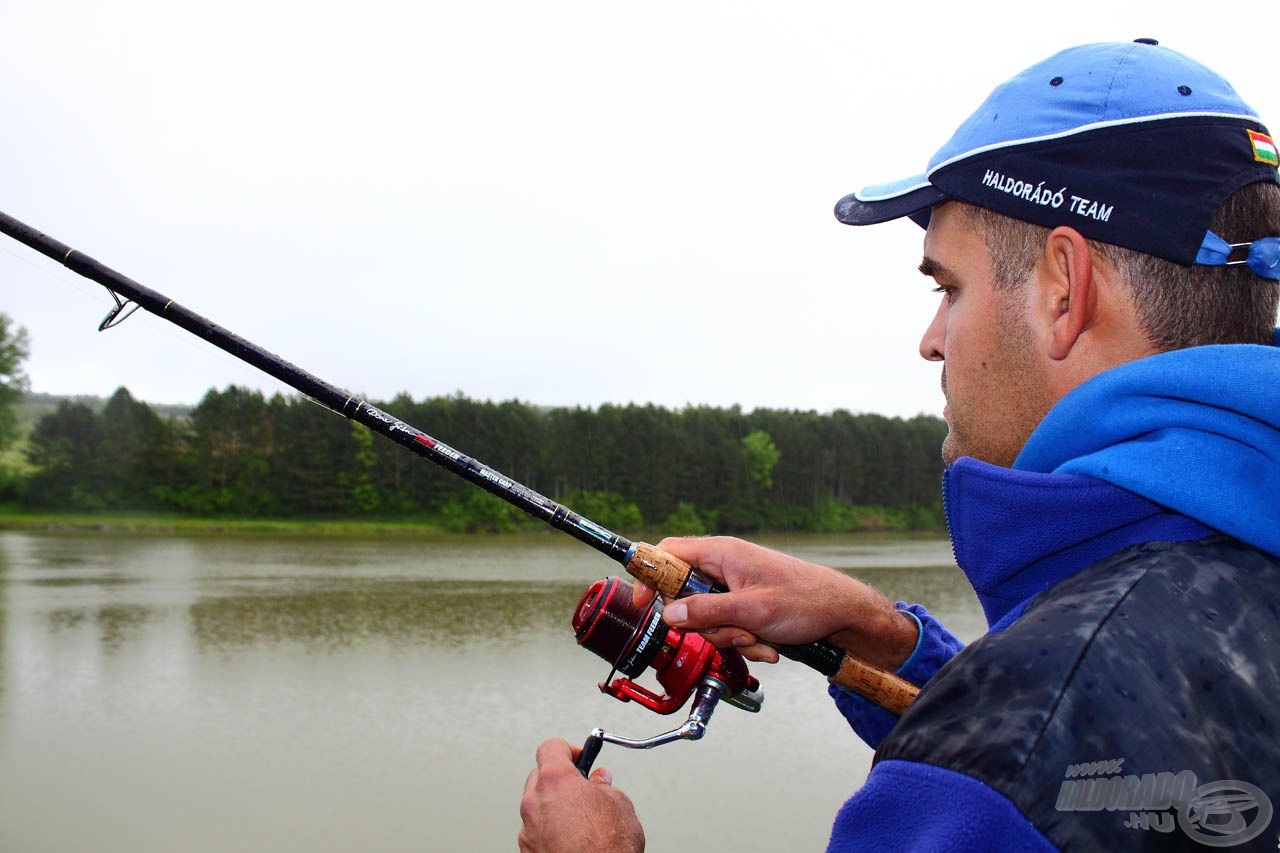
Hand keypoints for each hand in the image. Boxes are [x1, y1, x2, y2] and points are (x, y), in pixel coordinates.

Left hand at [518, 739, 644, 852]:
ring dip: (553, 806)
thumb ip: (604, 785)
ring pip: (537, 806)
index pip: (551, 747)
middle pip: (540, 776)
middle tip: (582, 788)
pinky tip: (570, 839)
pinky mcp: (527, 850)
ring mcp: (528, 828)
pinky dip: (549, 830)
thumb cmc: (607, 847)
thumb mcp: (619, 804)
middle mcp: (535, 802)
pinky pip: (536, 830)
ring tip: (579, 820)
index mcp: (555, 780)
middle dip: (559, 779)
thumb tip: (601, 781)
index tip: (580, 757)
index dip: (569, 750)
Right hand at [634, 536, 916, 669]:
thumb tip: (669, 613)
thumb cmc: (807, 601)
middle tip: (733, 632)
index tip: (643, 604)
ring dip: (730, 637)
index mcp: (723, 553)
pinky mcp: (745, 606)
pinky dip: (745, 640)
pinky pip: (728, 627)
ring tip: (759, 639)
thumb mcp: (753, 610)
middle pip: (686, 596)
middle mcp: (725, 567)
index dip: (649, 575)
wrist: (844, 614)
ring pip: (708, 618)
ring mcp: (735, 588)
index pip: (669, 553)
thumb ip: (708, 611)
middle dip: (705, 624)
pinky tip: (768, 644)